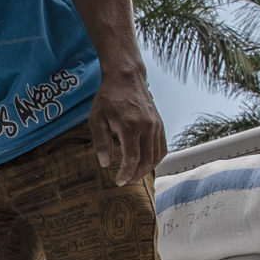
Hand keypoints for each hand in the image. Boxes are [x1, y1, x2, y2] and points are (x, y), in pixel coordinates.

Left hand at [89, 64, 165, 186]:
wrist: (126, 76)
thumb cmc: (108, 97)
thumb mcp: (96, 119)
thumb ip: (101, 142)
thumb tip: (105, 164)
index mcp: (131, 126)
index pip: (133, 158)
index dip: (126, 173)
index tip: (118, 182)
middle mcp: (147, 126)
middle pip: (147, 160)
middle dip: (136, 175)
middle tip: (125, 182)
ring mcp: (156, 125)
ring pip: (157, 155)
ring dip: (146, 169)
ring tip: (133, 176)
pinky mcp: (159, 123)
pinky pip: (162, 147)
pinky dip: (155, 159)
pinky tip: (145, 164)